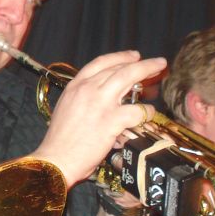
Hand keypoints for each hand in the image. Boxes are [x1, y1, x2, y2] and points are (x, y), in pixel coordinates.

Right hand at [30, 50, 166, 185]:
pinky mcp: (111, 121)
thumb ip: (84, 99)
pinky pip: (136, 110)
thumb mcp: (67, 109)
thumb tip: (106, 100)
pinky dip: (146, 110)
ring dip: (147, 70)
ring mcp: (100, 103)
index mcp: (75, 86)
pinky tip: (150, 113)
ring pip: (129, 77)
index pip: (100, 63)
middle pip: (118, 68)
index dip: (119, 57)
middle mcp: (87, 89)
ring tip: (159, 70)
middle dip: (140, 63)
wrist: (55, 159)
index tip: (133, 56)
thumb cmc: (59, 141)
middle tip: (155, 63)